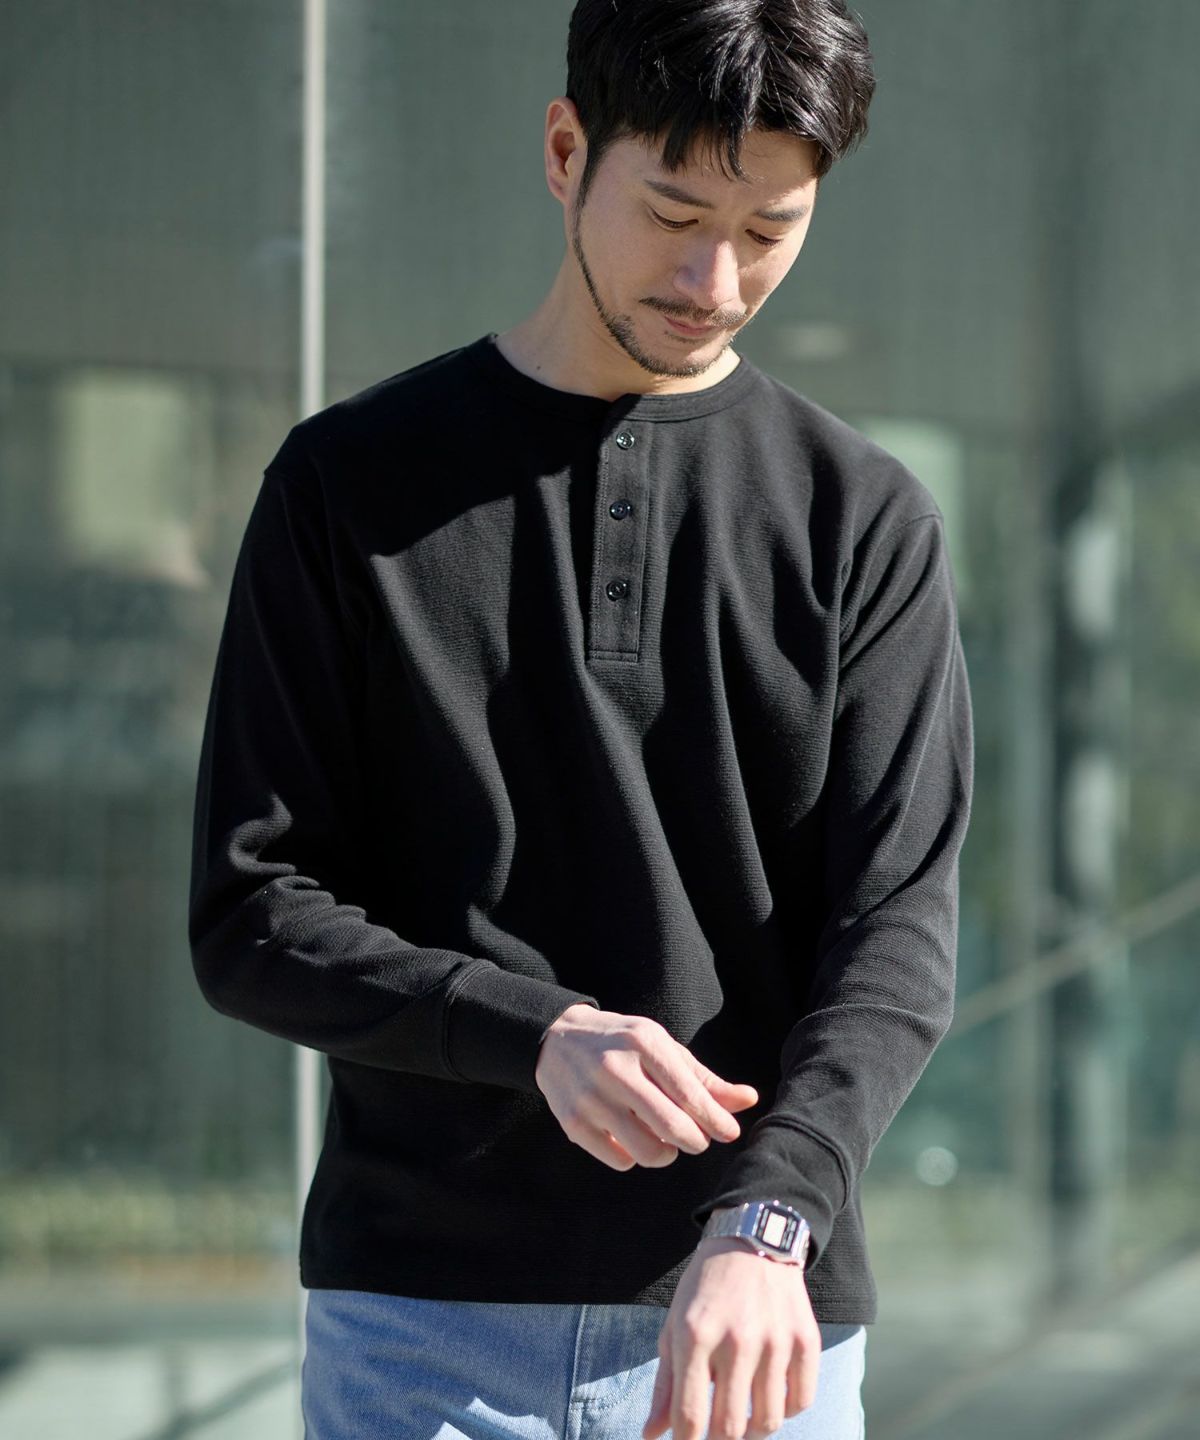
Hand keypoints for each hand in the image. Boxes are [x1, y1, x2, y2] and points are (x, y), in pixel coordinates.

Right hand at [534, 1004, 759, 1168]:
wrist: (557, 1039)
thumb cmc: (622, 1043)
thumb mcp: (661, 1048)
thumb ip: (703, 1079)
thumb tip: (749, 1101)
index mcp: (643, 1043)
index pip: (689, 1093)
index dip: (716, 1120)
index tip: (730, 1133)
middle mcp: (615, 1069)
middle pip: (672, 1127)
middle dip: (696, 1141)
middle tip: (697, 1139)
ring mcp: (591, 1098)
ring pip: (647, 1151)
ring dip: (667, 1154)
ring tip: (665, 1141)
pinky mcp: (573, 1123)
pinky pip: (620, 1160)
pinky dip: (634, 1157)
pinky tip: (632, 1138)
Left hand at [643, 1236, 820, 1439]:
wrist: (751, 1240)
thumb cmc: (704, 1288)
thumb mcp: (675, 1326)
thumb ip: (665, 1384)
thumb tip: (651, 1435)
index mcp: (695, 1336)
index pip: (690, 1418)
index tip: (688, 1439)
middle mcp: (736, 1340)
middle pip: (730, 1428)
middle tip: (715, 1430)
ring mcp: (775, 1341)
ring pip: (768, 1422)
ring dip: (752, 1431)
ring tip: (742, 1418)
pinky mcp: (805, 1339)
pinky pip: (800, 1401)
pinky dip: (785, 1410)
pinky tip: (770, 1396)